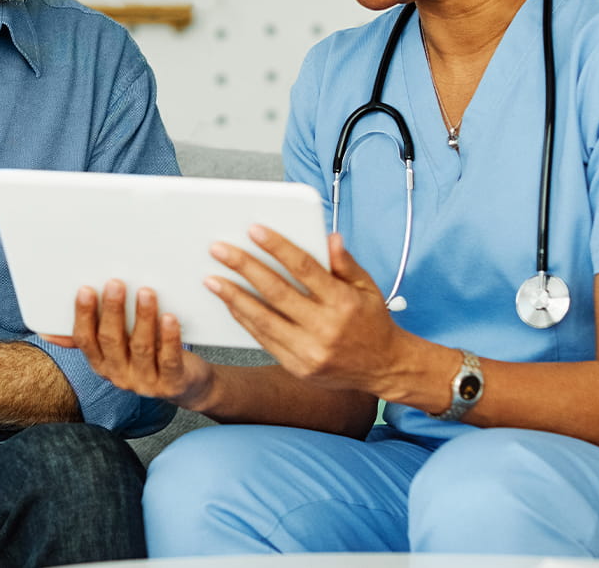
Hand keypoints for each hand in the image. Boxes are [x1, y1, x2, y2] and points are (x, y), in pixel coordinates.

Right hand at [43, 280, 214, 407]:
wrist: (188, 386)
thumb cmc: (149, 355)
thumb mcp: (117, 348)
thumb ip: (89, 336)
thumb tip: (46, 331)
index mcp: (101, 363)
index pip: (85, 340)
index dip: (84, 315)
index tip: (85, 289)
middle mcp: (119, 375)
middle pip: (111, 341)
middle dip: (112, 311)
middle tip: (115, 283)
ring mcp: (145, 382)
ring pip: (140, 347)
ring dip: (142, 317)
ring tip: (146, 292)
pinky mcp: (171, 384)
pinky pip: (168, 359)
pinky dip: (169, 338)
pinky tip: (169, 317)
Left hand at [205, 229, 398, 391]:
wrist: (386, 368)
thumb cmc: (373, 322)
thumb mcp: (368, 287)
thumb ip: (345, 263)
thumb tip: (328, 237)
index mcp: (343, 302)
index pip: (304, 268)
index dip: (277, 247)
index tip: (253, 230)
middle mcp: (325, 327)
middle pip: (277, 292)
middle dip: (244, 267)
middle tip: (219, 250)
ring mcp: (310, 351)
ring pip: (263, 319)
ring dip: (234, 297)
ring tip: (212, 279)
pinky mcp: (298, 367)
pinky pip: (264, 340)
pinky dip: (245, 320)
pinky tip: (231, 304)